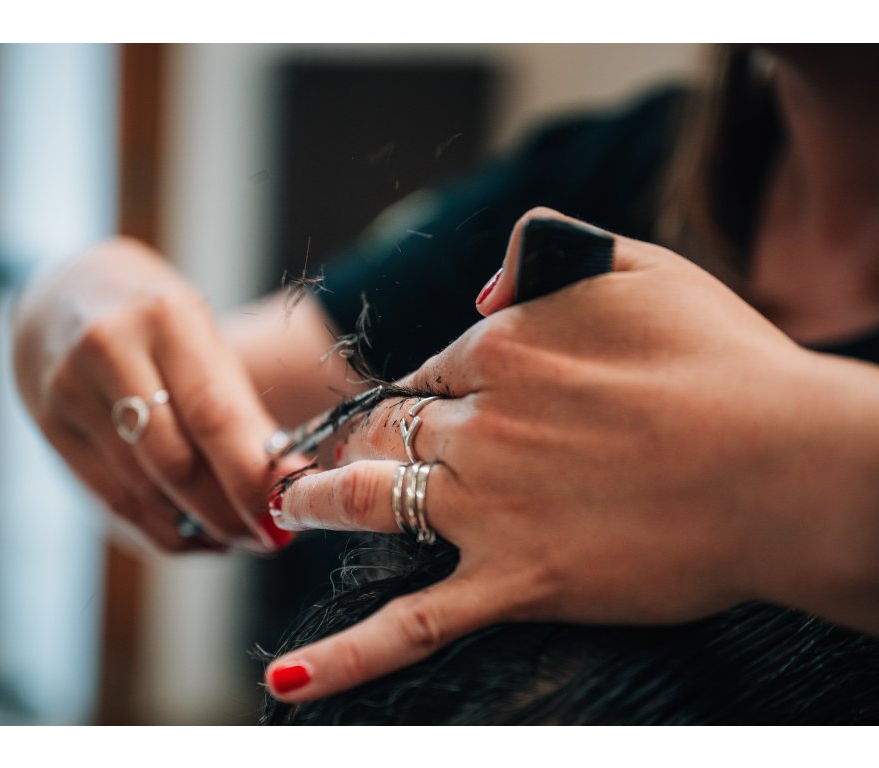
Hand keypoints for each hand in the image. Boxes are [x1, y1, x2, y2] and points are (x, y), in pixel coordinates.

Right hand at [12, 237, 301, 552]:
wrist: (62, 291)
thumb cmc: (155, 320)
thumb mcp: (202, 335)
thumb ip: (239, 404)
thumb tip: (284, 481)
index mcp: (167, 318)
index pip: (213, 414)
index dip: (251, 476)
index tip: (287, 509)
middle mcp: (110, 351)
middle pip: (175, 463)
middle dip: (228, 512)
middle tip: (269, 534)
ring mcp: (69, 391)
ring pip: (143, 492)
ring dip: (198, 527)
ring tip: (237, 534)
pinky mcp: (48, 428)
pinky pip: (112, 502)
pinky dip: (161, 529)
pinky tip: (194, 532)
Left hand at [263, 208, 854, 700]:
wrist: (786, 464)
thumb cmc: (727, 363)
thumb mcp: (638, 268)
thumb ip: (547, 253)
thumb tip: (480, 294)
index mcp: (502, 350)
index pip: (427, 372)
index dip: (414, 395)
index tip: (405, 413)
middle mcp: (478, 425)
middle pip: (387, 432)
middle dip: (350, 441)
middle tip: (321, 456)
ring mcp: (487, 508)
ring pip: (370, 504)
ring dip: (320, 502)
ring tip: (292, 505)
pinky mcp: (514, 581)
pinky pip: (411, 624)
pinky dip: (344, 657)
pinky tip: (288, 678)